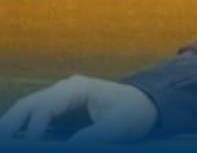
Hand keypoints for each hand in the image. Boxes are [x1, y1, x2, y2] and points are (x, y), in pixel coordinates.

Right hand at [0, 75, 156, 142]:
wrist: (145, 104)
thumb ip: (94, 137)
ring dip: (12, 126)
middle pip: (29, 105)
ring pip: (27, 109)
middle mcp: (65, 89)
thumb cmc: (134, 112)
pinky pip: (33, 116)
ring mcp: (59, 96)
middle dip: (11, 125)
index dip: (35, 129)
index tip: (29, 146)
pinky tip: (14, 141)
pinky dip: (22, 128)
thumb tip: (68, 147)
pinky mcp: (58, 108)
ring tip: (4, 143)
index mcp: (79, 88)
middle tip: (3, 143)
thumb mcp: (119, 126)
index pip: (47, 107)